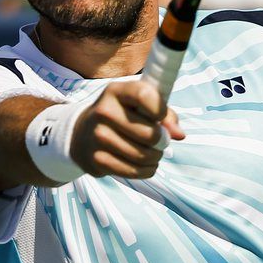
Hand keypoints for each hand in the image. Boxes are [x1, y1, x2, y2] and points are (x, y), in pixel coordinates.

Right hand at [70, 81, 185, 178]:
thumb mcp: (140, 106)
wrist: (82, 134)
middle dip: (163, 141)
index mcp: (116, 91)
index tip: (161, 117)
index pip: (144, 95)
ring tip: (153, 153)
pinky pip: (134, 171)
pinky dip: (146, 170)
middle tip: (162, 141)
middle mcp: (104, 111)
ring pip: (143, 155)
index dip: (160, 109)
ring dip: (156, 157)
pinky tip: (144, 164)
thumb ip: (165, 114)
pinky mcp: (96, 160)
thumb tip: (179, 135)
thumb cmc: (122, 116)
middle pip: (149, 134)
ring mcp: (98, 136)